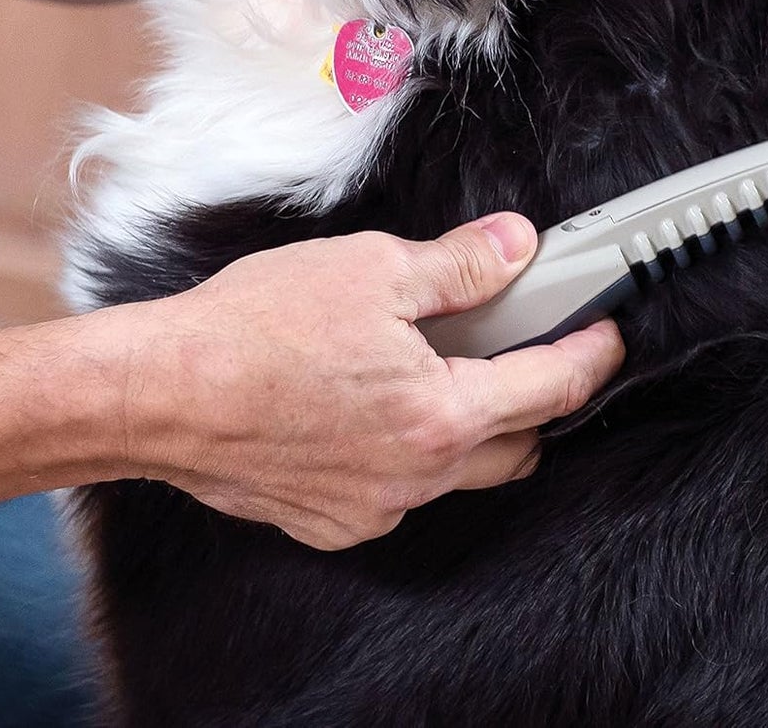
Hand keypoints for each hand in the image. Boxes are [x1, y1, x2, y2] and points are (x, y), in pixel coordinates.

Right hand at [105, 215, 623, 549]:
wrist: (162, 392)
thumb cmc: (253, 330)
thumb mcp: (370, 269)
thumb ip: (459, 264)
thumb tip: (516, 247)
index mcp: (440, 415)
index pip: (552, 389)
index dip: (590, 354)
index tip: (605, 334)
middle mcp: (416, 476)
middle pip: (517, 446)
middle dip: (534, 399)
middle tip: (517, 345)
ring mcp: (372, 507)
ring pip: (454, 471)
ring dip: (463, 425)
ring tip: (425, 366)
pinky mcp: (329, 520)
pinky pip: (395, 490)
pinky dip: (402, 450)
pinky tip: (364, 404)